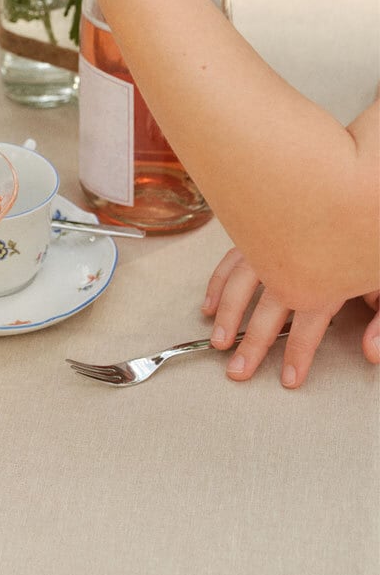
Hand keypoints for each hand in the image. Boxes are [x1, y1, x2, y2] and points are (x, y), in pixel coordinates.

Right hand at [202, 246, 379, 386]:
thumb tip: (372, 352)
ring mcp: (271, 245)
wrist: (356, 197)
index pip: (308, 328)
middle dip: (251, 344)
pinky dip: (218, 281)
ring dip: (227, 314)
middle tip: (238, 370)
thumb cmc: (370, 238)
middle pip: (267, 310)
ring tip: (217, 340)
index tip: (289, 378)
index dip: (298, 355)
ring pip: (241, 284)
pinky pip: (231, 258)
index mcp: (327, 280)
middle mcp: (292, 263)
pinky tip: (210, 301)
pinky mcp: (260, 231)